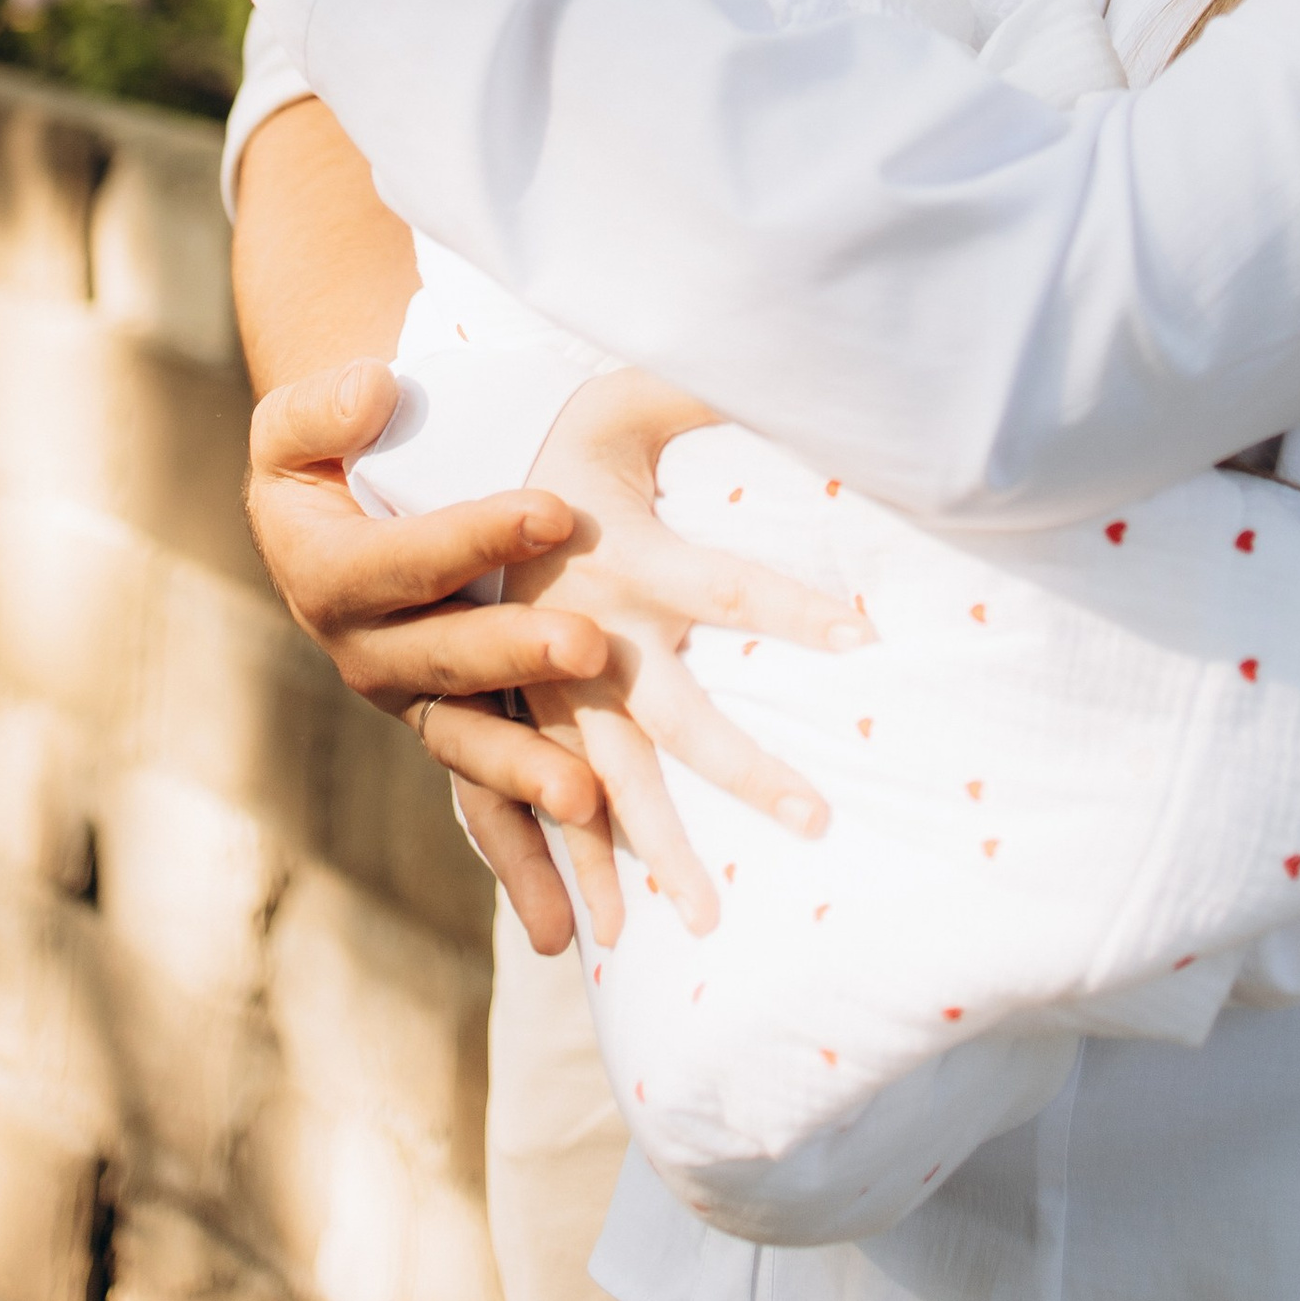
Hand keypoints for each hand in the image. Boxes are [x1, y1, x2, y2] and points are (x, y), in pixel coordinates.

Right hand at [242, 359, 617, 957]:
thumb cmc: (325, 454)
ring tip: (589, 796)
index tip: (554, 505)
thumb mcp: (300, 425)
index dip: (476, 534)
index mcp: (326, 573)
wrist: (328, 515)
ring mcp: (408, 706)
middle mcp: (362, 654)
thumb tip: (377, 389)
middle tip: (589, 640)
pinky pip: (482, 808)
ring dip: (525, 775)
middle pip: (441, 659)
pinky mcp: (450, 737)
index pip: (405, 557)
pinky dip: (523, 862)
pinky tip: (567, 930)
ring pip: (465, 746)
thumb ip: (328, 406)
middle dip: (516, 651)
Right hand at [506, 371, 871, 948]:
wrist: (431, 473)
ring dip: (645, 851)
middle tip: (817, 824)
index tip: (869, 637)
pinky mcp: (498, 719)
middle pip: (670, 715)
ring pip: (591, 784)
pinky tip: (577, 939)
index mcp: (621, 551)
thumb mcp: (629, 397)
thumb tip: (798, 361)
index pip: (725, 585)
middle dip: (740, 770)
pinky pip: (517, 803)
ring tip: (696, 923)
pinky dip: (544, 869)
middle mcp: (579, 629)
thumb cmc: (560, 432)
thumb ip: (700, 390)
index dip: (793, 607)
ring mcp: (534, 687)